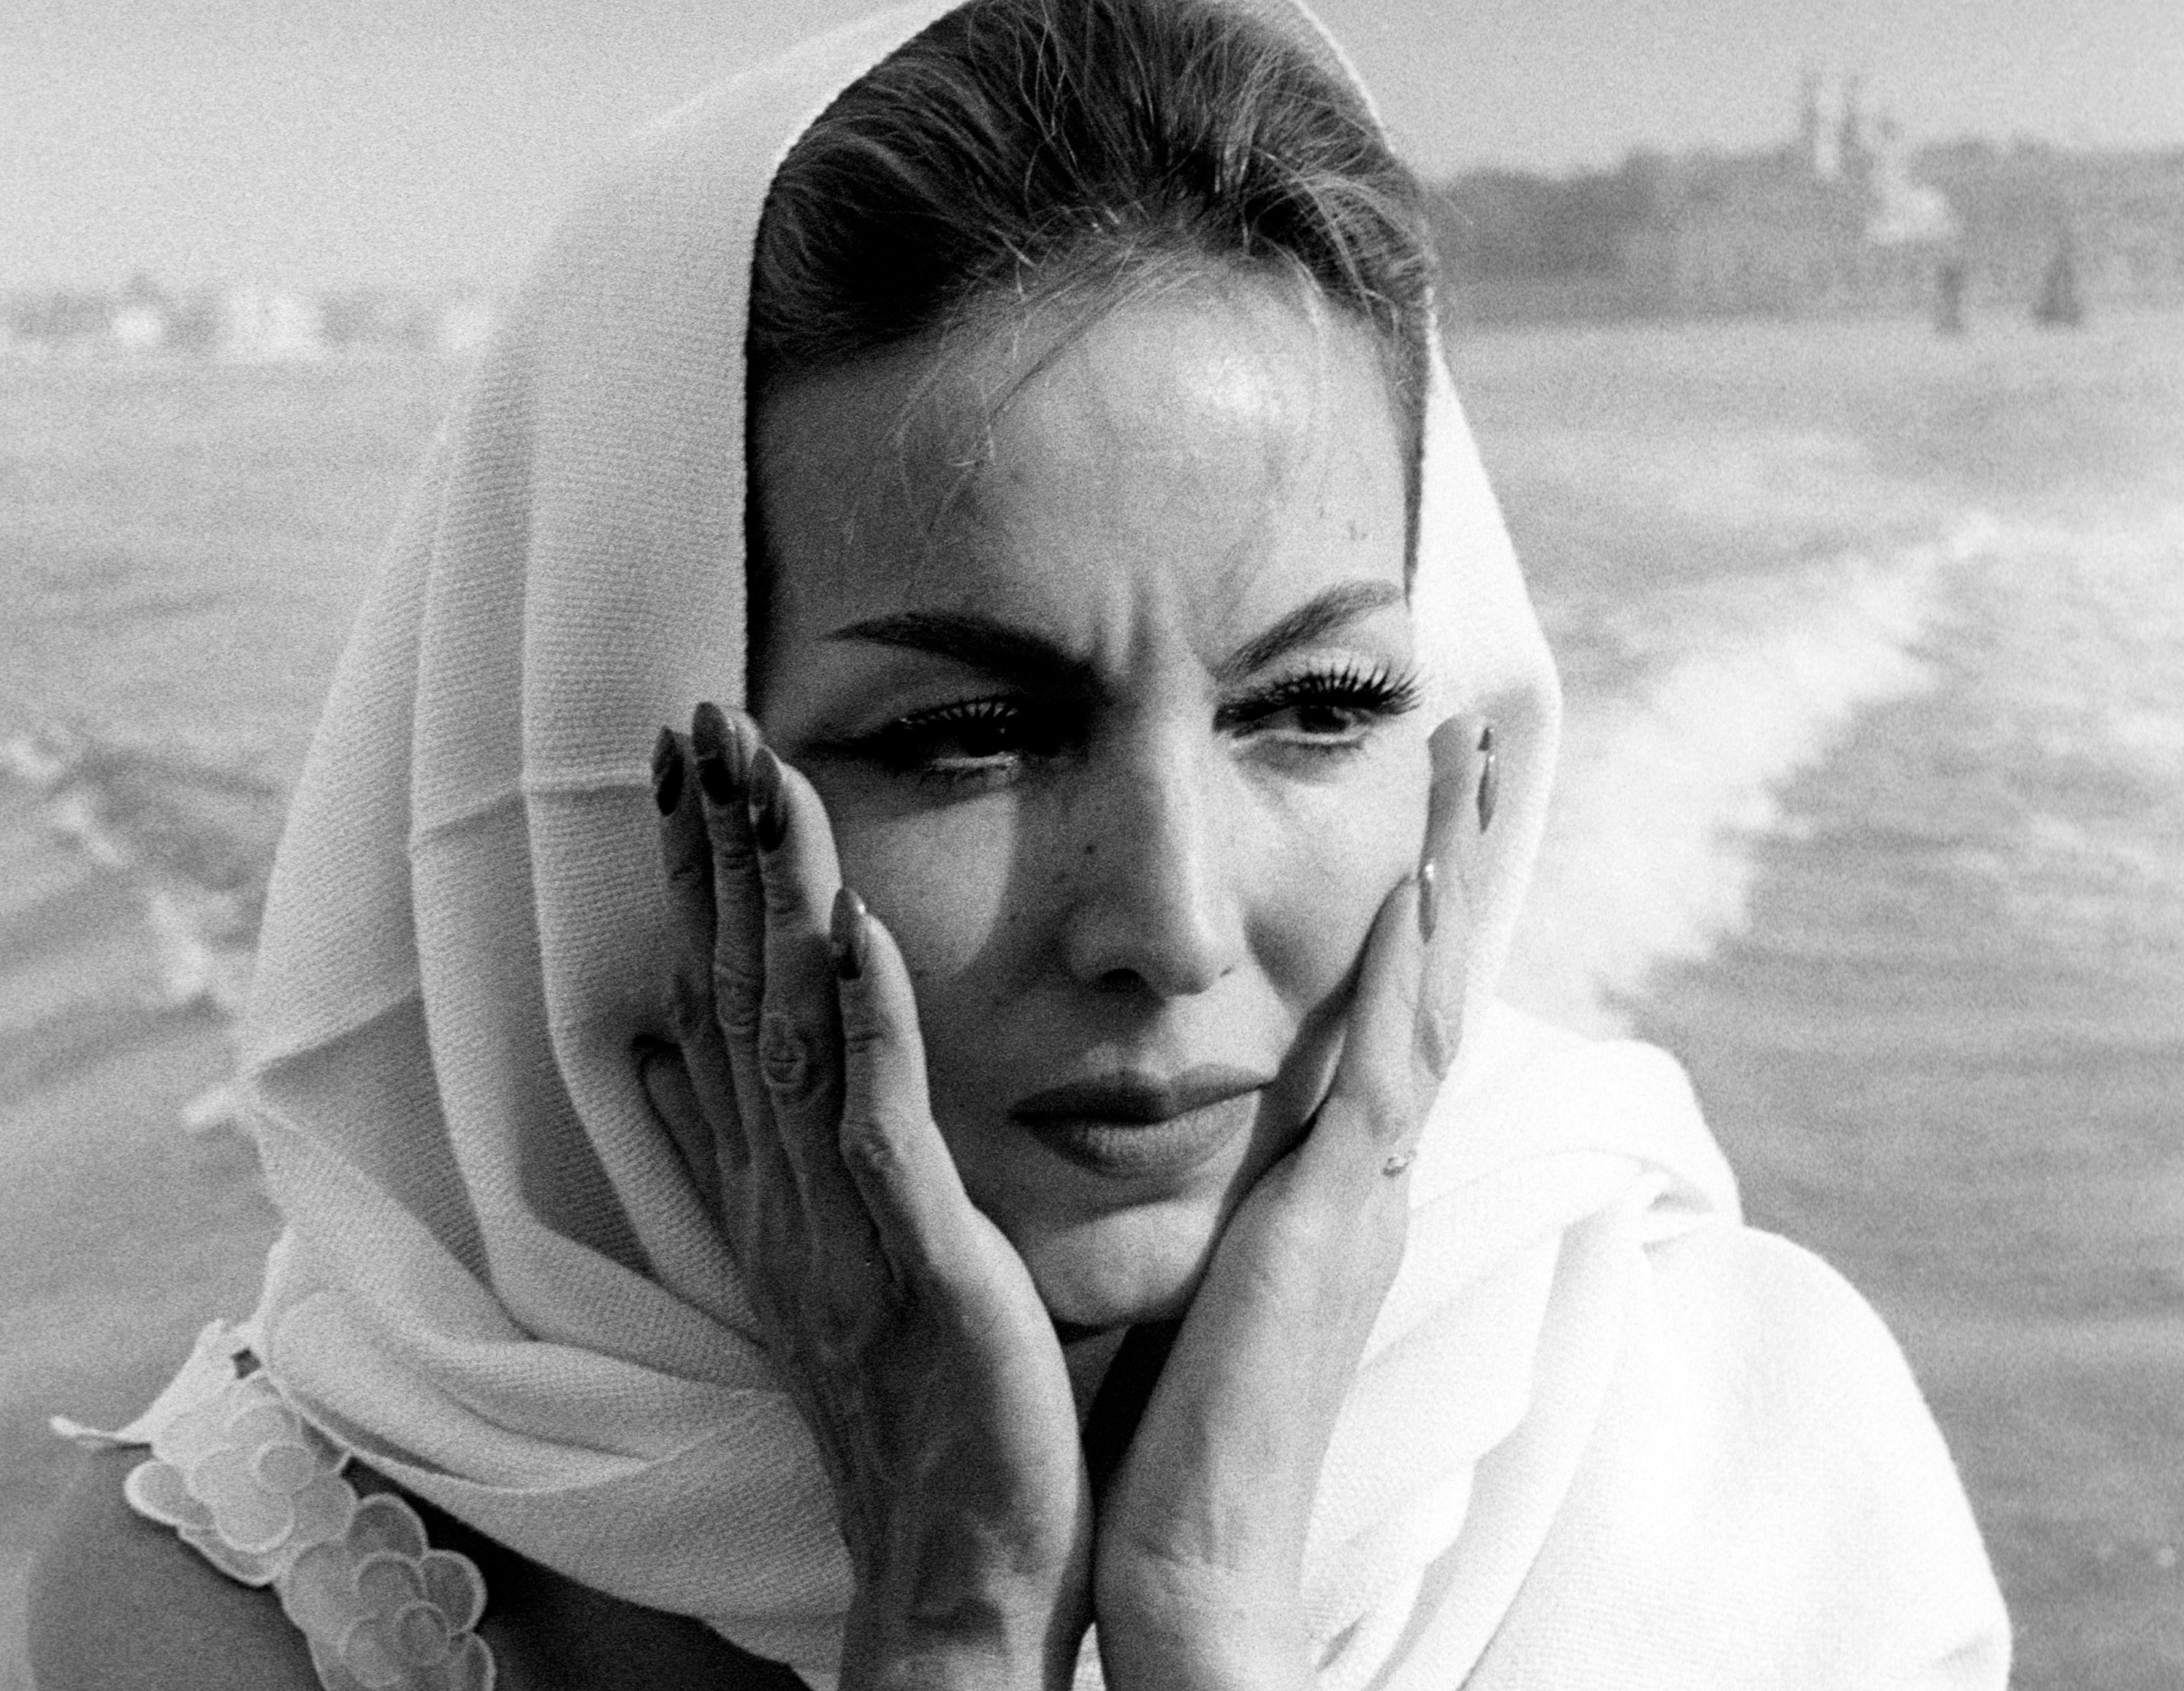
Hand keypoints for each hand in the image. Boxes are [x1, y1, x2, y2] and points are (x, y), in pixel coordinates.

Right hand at [642, 703, 1092, 1690]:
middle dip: (713, 850)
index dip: (695, 881)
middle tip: (695, 720)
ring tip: (759, 771)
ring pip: (788, 1029)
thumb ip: (764, 1159)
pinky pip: (875, 1124)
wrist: (954, 1566)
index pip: (714, 1001)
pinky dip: (859, 1020)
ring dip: (771, 895)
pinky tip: (849, 926)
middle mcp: (783, 1191)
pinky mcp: (910, 1260)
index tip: (686, 769)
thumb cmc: (915, 1414)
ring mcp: (838, 1222)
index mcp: (773, 1187)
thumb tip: (677, 1063)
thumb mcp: (828, 1266)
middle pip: (729, 989)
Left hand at [1090, 716, 1491, 1690]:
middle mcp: (1369, 1170)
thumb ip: (1228, 1196)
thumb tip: (1202, 1133)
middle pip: (1429, 974)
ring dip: (1452, 868)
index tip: (1425, 798)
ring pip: (1426, 993)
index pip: (1388, 1007)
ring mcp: (1366, 1189)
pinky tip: (1414, 884)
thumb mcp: (1212, 1270)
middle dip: (1461, 849)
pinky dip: (1405, 974)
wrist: (1188, 1550)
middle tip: (1482, 733)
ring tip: (1474, 756)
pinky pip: (1385, 1071)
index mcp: (1334, 1180)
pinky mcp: (1337, 1218)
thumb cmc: (1181, 1425)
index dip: (1415, 900)